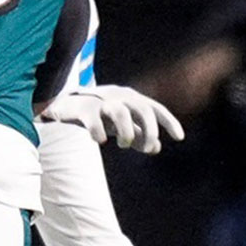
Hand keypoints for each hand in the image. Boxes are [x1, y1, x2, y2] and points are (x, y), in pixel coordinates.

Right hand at [41, 85, 184, 154]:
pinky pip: (94, 122)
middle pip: (141, 108)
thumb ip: (138, 134)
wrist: (65, 106)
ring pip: (120, 113)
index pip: (154, 107)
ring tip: (123, 145)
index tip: (179, 138)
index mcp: (130, 98)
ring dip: (126, 133)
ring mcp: (100, 100)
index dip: (169, 121)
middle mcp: (118, 96)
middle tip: (146, 148)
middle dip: (148, 131)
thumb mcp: (122, 125)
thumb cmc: (99, 115)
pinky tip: (100, 141)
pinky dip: (99, 134)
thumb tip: (156, 148)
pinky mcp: (83, 108)